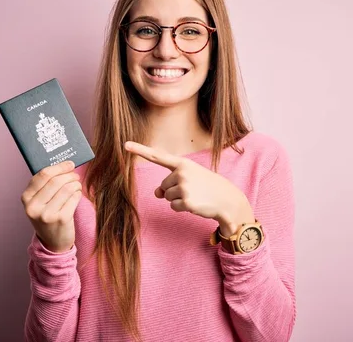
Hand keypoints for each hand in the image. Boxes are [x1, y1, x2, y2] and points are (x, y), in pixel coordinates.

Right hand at [20, 161, 81, 252]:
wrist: (53, 241)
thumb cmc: (48, 215)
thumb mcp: (39, 202)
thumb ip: (45, 185)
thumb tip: (64, 165)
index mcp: (26, 198)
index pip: (42, 175)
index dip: (58, 167)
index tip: (69, 163)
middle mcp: (34, 207)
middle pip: (56, 180)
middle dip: (69, 175)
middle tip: (75, 175)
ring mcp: (47, 214)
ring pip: (67, 188)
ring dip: (75, 184)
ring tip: (77, 185)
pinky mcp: (61, 219)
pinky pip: (74, 198)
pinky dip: (78, 193)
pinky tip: (77, 195)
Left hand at [124, 141, 253, 235]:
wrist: (228, 199)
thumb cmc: (207, 186)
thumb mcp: (190, 178)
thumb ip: (170, 182)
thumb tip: (156, 193)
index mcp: (183, 163)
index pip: (158, 156)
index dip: (140, 150)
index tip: (125, 145)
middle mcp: (182, 173)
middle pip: (163, 185)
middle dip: (174, 190)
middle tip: (193, 189)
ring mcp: (184, 187)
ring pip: (167, 197)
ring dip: (178, 199)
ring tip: (195, 196)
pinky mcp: (186, 201)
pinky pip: (173, 207)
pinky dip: (182, 208)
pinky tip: (195, 204)